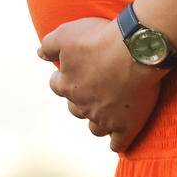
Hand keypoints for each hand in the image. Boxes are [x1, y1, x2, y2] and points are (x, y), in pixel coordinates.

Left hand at [37, 16, 168, 153]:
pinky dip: (117, 142)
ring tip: (105, 111)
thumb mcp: (67, 33)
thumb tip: (39, 54)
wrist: (137, 49)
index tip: (71, 70)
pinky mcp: (127, 125)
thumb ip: (49, 45)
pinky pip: (118, 143)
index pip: (56, 85)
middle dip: (81, 99)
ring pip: (95, 128)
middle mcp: (82, 105)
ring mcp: (104, 118)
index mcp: (67, 84)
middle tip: (94, 86)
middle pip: (75, 108)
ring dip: (97, 120)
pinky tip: (118, 139)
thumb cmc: (101, 39)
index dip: (63, 77)